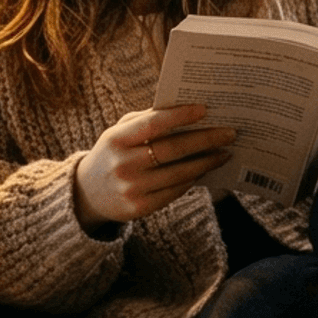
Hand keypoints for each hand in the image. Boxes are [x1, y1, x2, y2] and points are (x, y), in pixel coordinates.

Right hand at [74, 104, 237, 226]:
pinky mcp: (140, 208)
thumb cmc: (113, 153)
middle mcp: (123, 165)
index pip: (153, 124)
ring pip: (179, 173)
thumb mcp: (119, 133)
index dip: (180, 116)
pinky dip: (194, 178)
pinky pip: (175, 191)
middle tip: (229, 133)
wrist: (87, 193)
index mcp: (116, 139)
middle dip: (205, 139)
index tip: (205, 109)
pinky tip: (206, 169)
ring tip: (224, 152)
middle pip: (172, 149)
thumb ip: (146, 120)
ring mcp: (132, 189)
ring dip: (207, 161)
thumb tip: (187, 110)